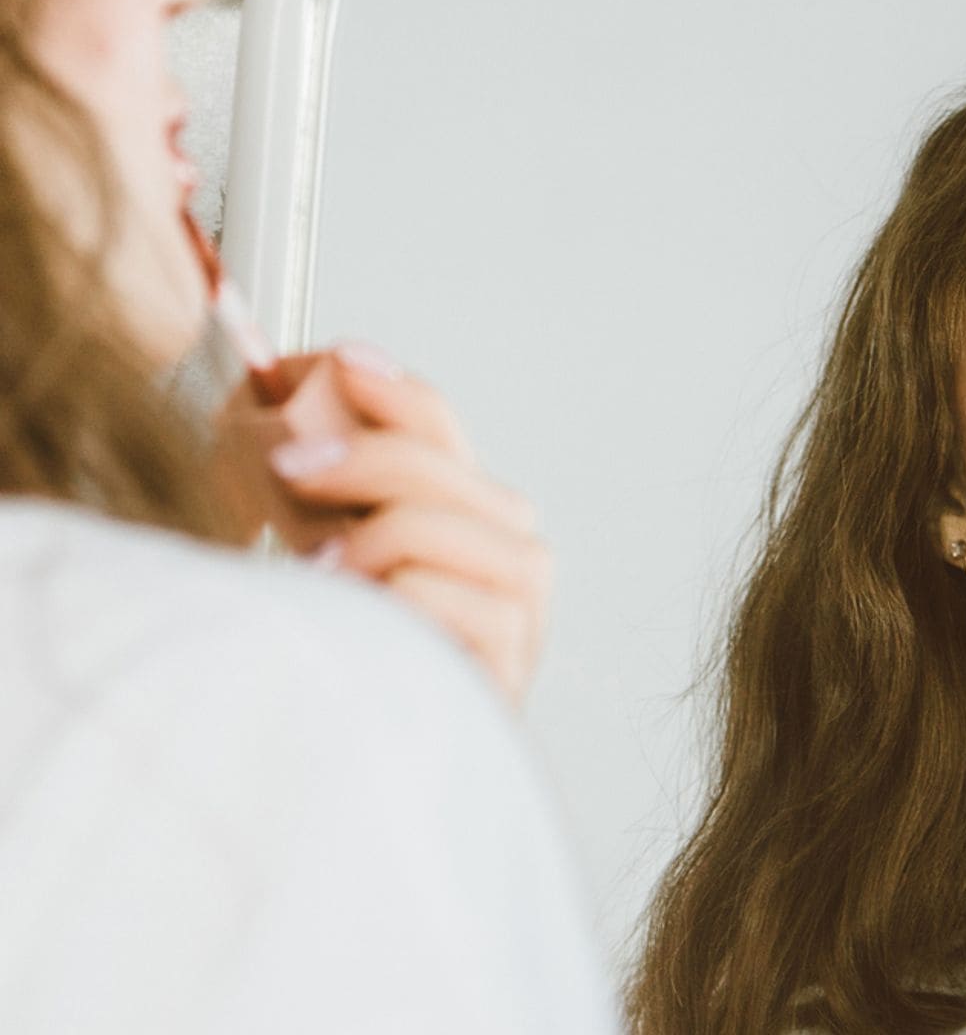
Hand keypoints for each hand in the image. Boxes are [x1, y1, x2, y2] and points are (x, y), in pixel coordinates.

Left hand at [215, 343, 551, 703]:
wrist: (360, 780)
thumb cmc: (344, 663)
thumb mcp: (320, 556)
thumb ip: (314, 487)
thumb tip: (268, 397)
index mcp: (464, 520)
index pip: (441, 429)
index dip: (393, 388)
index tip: (338, 362)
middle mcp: (508, 560)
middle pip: (449, 470)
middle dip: (363, 456)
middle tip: (285, 468)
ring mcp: (519, 617)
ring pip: (453, 532)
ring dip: (377, 539)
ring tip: (324, 576)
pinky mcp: (509, 671)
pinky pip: (458, 604)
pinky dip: (399, 600)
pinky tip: (362, 620)